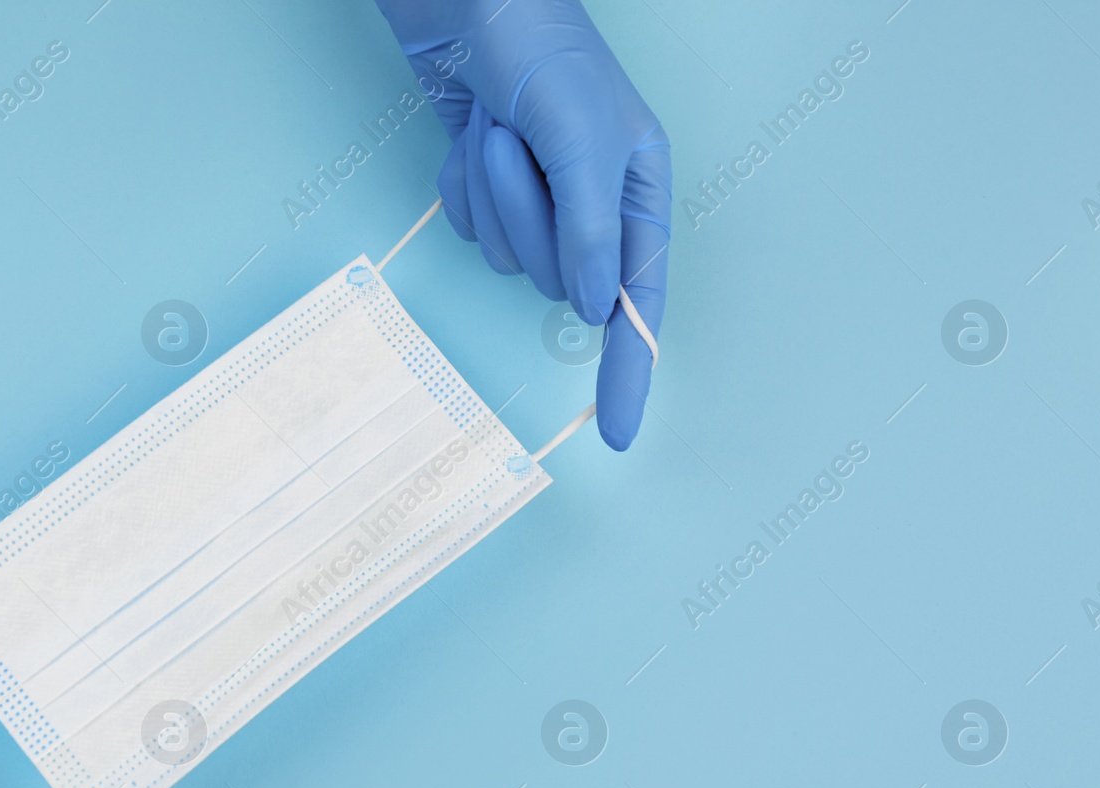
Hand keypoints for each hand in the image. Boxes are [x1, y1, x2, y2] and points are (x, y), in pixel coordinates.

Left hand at [378, 0, 670, 449]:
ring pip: (503, 253)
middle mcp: (590, 201)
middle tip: (518, 147)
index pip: (638, 301)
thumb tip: (592, 309)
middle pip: (554, 275)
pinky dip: (460, 183)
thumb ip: (591, 229)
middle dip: (528, 217)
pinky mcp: (486, 184)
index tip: (616, 431)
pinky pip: (466, 224)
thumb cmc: (539, 44)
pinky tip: (470, 132)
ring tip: (495, 127)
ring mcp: (534, 195)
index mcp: (638, 188)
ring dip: (490, 192)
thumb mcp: (581, 136)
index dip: (629, 368)